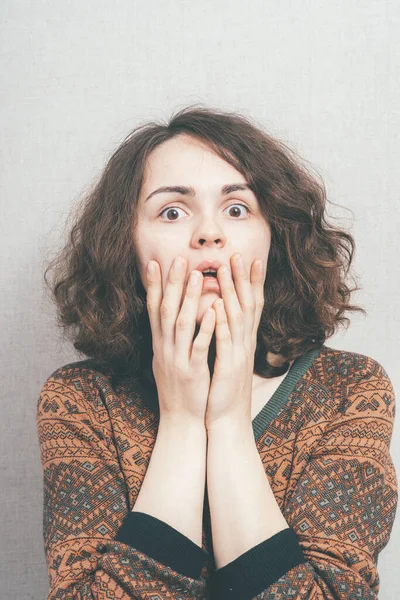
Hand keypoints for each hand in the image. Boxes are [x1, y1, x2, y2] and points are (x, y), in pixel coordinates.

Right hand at [146, 256, 214, 424]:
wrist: (180, 420)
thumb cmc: (177, 388)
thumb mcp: (166, 359)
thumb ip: (166, 338)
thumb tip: (164, 318)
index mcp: (159, 344)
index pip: (153, 309)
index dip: (153, 285)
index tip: (154, 262)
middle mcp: (164, 348)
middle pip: (165, 310)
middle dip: (171, 283)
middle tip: (178, 259)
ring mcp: (177, 359)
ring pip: (180, 323)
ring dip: (188, 299)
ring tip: (197, 276)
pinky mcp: (192, 371)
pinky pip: (198, 346)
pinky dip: (204, 328)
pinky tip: (212, 311)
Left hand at [205, 253, 264, 429]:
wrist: (226, 419)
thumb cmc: (225, 387)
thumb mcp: (229, 357)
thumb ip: (229, 335)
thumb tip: (224, 313)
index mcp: (243, 340)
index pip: (251, 305)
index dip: (252, 282)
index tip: (251, 258)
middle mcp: (244, 343)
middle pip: (247, 305)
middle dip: (243, 278)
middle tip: (238, 254)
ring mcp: (238, 354)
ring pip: (236, 317)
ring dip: (231, 293)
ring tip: (225, 271)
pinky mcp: (228, 368)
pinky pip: (224, 342)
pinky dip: (221, 324)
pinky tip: (216, 308)